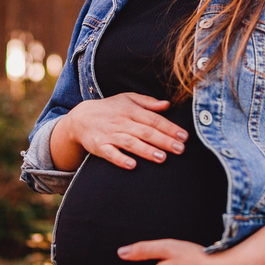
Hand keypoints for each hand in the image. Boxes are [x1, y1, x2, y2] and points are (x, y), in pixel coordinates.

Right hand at [51, 92, 187, 170]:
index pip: (153, 119)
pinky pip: (110, 154)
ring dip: (146, 151)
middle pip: (145, 132)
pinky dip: (120, 159)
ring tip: (162, 158)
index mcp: (130, 110)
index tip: (184, 136)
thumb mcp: (127, 99)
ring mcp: (109, 134)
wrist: (80, 118)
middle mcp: (121, 122)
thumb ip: (148, 102)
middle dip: (164, 141)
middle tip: (180, 149)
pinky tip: (132, 165)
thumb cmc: (109, 109)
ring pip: (130, 143)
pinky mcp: (99, 146)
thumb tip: (167, 104)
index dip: (169, 127)